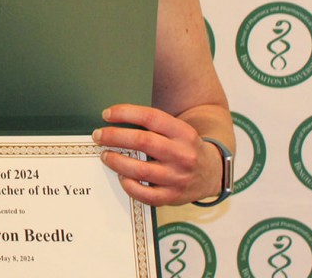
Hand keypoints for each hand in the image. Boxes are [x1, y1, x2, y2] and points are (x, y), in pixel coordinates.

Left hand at [92, 104, 214, 206]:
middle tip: (98, 135)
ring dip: (116, 161)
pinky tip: (122, 177)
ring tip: (105, 155)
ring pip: (140, 170)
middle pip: (142, 142)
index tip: (106, 114)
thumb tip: (113, 120)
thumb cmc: (184, 148)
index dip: (125, 113)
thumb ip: (153, 126)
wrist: (213, 174)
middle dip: (114, 137)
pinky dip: (129, 186)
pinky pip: (145, 195)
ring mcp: (178, 178)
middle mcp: (183, 155)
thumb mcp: (177, 131)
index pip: (151, 117)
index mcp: (183, 133)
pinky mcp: (174, 197)